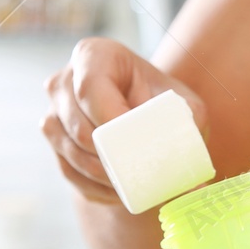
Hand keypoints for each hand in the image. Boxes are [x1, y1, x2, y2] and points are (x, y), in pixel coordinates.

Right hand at [41, 37, 208, 206]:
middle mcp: (63, 81)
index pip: (90, 88)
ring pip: (70, 152)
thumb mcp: (182, 101)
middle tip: (139, 175)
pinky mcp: (54, 142)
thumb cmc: (160, 100)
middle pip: (78, 126)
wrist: (141, 110)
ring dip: (99, 175)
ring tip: (132, 188)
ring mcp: (53, 112)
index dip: (110, 119)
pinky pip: (68, 169)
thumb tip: (196, 175)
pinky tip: (116, 193)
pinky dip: (92, 185)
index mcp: (93, 56)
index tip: (137, 143)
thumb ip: (193, 122)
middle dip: (107, 157)